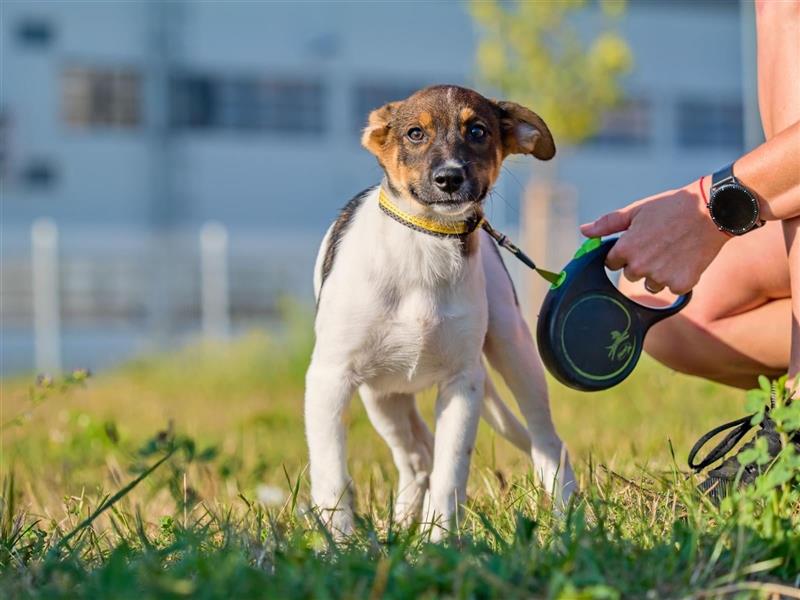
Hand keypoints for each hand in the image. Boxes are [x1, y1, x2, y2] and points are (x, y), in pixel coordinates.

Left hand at [579, 178, 729, 294]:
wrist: (712, 211)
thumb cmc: (672, 207)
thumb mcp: (636, 210)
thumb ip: (607, 224)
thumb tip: (584, 231)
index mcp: (626, 248)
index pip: (611, 263)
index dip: (623, 253)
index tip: (637, 243)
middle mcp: (640, 267)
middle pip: (630, 274)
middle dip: (640, 263)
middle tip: (658, 244)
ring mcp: (661, 278)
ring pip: (650, 284)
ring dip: (658, 272)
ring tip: (673, 251)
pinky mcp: (681, 285)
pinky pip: (672, 288)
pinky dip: (678, 277)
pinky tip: (686, 259)